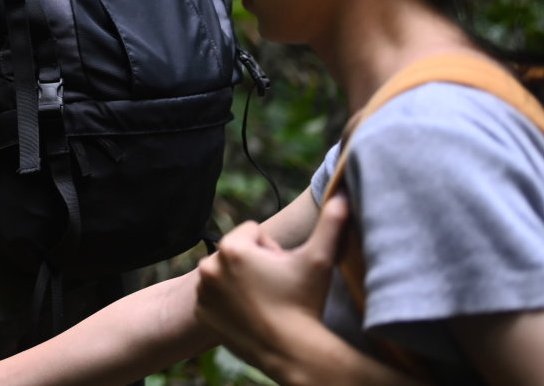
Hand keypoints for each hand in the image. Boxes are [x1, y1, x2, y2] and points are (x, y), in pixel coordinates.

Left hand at [195, 191, 349, 372]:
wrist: (293, 352)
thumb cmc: (306, 303)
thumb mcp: (318, 260)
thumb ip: (330, 223)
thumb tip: (343, 192)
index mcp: (233, 246)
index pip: (254, 232)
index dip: (274, 250)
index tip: (284, 270)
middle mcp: (209, 264)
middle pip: (237, 252)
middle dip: (256, 264)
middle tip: (276, 288)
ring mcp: (201, 290)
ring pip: (226, 273)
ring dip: (241, 281)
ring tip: (265, 302)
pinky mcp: (201, 312)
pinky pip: (214, 297)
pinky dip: (228, 302)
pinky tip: (250, 314)